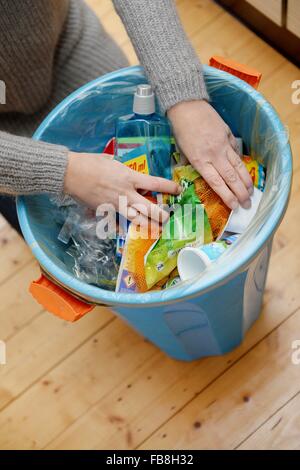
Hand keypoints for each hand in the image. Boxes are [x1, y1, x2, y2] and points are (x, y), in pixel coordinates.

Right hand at [64, 152, 180, 224]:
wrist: (71, 173)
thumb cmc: (90, 163)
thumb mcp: (112, 161)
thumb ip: (124, 170)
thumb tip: (128, 174)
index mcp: (130, 177)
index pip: (156, 184)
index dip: (170, 188)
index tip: (178, 190)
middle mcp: (126, 194)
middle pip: (150, 209)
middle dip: (162, 215)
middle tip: (168, 218)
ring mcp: (116, 205)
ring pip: (137, 221)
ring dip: (148, 226)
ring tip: (156, 230)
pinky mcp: (105, 212)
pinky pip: (117, 224)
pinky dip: (123, 228)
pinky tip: (127, 231)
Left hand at [168, 100, 253, 209]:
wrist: (187, 106)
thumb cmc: (181, 130)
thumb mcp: (182, 151)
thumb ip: (191, 164)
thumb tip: (196, 175)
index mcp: (200, 161)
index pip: (217, 183)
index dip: (227, 196)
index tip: (234, 206)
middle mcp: (214, 155)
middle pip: (231, 178)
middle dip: (241, 193)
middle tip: (248, 204)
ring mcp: (223, 144)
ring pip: (238, 166)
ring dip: (246, 181)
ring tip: (251, 191)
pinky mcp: (228, 134)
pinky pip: (236, 151)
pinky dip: (240, 161)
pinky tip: (243, 171)